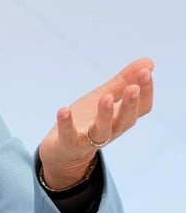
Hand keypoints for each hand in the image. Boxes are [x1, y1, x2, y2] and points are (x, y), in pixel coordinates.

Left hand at [38, 58, 153, 189]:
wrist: (62, 150)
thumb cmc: (87, 120)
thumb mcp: (104, 96)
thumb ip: (123, 81)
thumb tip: (148, 62)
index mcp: (121, 118)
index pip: (142, 108)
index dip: (146, 91)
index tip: (146, 72)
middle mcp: (110, 130)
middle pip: (126, 120)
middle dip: (131, 104)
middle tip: (134, 87)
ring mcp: (90, 139)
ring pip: (102, 130)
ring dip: (105, 114)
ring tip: (105, 97)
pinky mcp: (70, 144)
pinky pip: (69, 136)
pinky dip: (66, 124)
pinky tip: (64, 110)